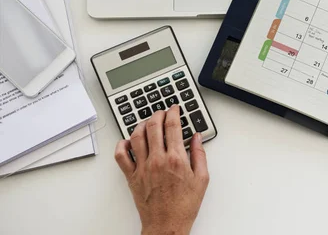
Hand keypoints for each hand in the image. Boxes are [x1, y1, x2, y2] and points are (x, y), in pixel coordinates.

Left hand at [114, 106, 209, 234]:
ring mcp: (142, 168)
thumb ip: (199, 154)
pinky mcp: (131, 177)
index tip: (175, 108)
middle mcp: (157, 160)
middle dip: (158, 114)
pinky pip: (121, 156)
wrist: (167, 225)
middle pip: (154, 126)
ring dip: (141, 125)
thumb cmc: (184, 206)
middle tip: (162, 111)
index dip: (173, 112)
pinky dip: (122, 145)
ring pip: (136, 137)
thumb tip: (197, 137)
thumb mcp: (202, 178)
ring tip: (147, 122)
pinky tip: (128, 141)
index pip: (173, 126)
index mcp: (176, 159)